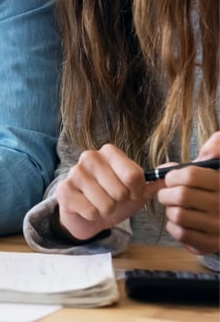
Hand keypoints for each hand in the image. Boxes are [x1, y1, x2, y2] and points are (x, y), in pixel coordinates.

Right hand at [55, 144, 161, 241]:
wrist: (85, 213)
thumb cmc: (112, 198)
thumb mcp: (136, 191)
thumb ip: (154, 181)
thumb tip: (176, 169)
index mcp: (109, 152)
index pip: (134, 175)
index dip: (136, 191)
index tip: (131, 193)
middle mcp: (90, 157)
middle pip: (120, 191)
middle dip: (119, 203)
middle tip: (112, 200)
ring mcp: (75, 172)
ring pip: (105, 203)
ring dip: (106, 211)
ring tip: (100, 205)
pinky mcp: (64, 190)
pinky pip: (90, 211)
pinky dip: (93, 217)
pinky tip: (87, 209)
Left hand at [157, 131, 219, 254]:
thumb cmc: (217, 190)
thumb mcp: (218, 169)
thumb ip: (215, 150)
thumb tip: (216, 136)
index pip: (189, 175)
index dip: (172, 175)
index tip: (171, 178)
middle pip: (180, 196)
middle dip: (166, 193)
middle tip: (168, 193)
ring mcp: (218, 228)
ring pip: (178, 216)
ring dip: (170, 210)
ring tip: (175, 207)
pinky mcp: (212, 245)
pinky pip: (181, 234)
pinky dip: (173, 227)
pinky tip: (180, 222)